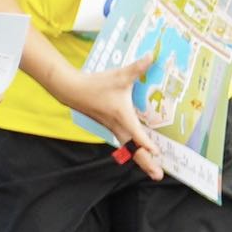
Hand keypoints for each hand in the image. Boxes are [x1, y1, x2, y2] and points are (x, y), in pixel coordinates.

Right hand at [60, 54, 161, 180]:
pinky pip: (125, 144)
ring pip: (130, 149)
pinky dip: (134, 151)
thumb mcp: (119, 76)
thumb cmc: (96, 84)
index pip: (136, 134)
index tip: (157, 152)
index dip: (146, 144)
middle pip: (133, 151)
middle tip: (158, 176)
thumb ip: (137, 68)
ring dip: (142, 160)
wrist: (72, 90)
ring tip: (154, 171)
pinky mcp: (111, 127)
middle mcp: (118, 126)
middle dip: (147, 163)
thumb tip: (151, 56)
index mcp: (122, 116)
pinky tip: (141, 154)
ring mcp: (114, 129)